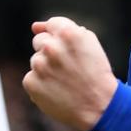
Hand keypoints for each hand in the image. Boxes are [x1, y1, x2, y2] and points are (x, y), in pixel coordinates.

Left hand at [23, 16, 117, 130]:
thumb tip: (36, 27)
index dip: (58, 35)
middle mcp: (51, 47)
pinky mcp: (31, 82)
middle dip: (50, 51)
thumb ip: (67, 30)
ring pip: (36, 61)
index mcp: (68, 34)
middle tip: (67, 67)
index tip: (64, 47)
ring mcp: (39, 65)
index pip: (52, 24)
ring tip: (65, 81)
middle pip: (40, 41)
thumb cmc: (96, 74)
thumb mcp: (90, 45)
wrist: (99, 106)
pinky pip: (31, 78)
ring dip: (46, 68)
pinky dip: (41, 84)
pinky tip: (57, 90)